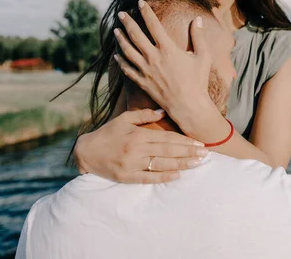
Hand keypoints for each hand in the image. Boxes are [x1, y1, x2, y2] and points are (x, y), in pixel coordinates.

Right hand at [74, 109, 208, 183]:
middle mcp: (136, 150)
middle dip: (188, 153)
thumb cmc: (107, 134)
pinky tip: (177, 175)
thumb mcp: (124, 119)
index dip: (184, 141)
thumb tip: (163, 111)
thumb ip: (143, 115)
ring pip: (161, 165)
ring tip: (197, 164)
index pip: (166, 138)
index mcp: (137, 135)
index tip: (199, 143)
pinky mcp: (127, 177)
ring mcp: (132, 165)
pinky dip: (164, 177)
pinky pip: (148, 178)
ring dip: (181, 165)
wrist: (86, 152)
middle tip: (205, 154)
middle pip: (168, 151)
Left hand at [112, 0, 211, 120]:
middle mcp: (153, 57)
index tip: (140, 2)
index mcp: (167, 49)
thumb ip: (199, 36)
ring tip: (116, 30)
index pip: (153, 25)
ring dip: (120, 39)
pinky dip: (121, 61)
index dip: (146, 12)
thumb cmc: (198, 81)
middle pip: (135, 35)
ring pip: (127, 51)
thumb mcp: (202, 56)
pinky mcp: (142, 82)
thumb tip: (198, 19)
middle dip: (127, 22)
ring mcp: (145, 70)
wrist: (188, 106)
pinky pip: (127, 69)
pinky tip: (117, 55)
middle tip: (121, 13)